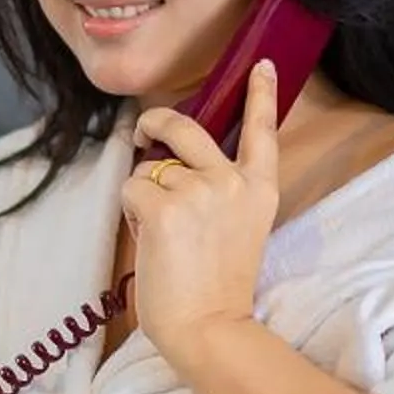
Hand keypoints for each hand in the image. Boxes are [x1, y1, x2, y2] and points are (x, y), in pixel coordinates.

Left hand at [123, 58, 282, 367]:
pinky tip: (150, 241)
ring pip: (149, 168)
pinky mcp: (164, 206)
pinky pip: (132, 189)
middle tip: (142, 130)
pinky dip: (131, 214)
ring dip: (144, 196)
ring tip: (161, 235)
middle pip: (186, 128)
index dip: (260, 95)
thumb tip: (173, 166)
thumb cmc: (216, 290)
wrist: (209, 327)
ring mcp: (199, 190)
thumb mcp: (238, 230)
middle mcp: (232, 181)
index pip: (262, 131)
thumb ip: (218, 193)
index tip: (261, 65)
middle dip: (156, 121)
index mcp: (260, 189)